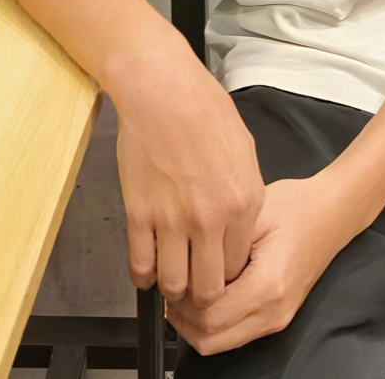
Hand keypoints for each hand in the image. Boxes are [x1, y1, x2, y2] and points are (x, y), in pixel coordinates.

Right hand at [112, 44, 265, 306]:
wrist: (164, 91)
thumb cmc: (205, 110)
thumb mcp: (244, 152)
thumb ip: (244, 194)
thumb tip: (238, 222)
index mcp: (243, 203)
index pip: (238, 266)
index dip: (225, 274)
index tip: (215, 271)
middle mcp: (211, 219)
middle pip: (208, 287)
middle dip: (202, 293)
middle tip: (193, 283)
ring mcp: (173, 220)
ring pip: (174, 285)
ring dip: (172, 288)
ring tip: (170, 277)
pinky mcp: (140, 215)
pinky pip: (140, 265)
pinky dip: (143, 275)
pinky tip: (146, 268)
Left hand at [164, 173, 355, 355]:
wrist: (332, 212)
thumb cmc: (297, 207)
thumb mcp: (252, 216)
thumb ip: (221, 249)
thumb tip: (187, 271)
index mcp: (267, 287)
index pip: (209, 318)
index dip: (181, 304)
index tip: (172, 280)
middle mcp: (273, 311)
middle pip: (211, 341)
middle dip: (184, 321)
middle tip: (172, 292)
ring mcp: (277, 318)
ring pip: (222, 343)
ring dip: (198, 324)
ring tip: (188, 291)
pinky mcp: (277, 316)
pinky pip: (237, 332)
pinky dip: (216, 322)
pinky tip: (210, 293)